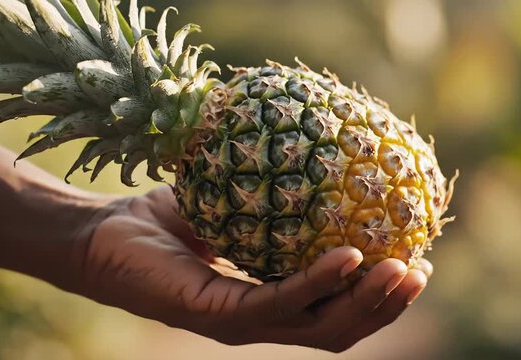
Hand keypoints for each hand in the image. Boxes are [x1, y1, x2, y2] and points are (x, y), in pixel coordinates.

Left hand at [78, 186, 431, 351]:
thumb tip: (318, 164)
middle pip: (338, 328)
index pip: (334, 311)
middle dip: (385, 306)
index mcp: (268, 302)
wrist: (99, 236)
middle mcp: (261, 321)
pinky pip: (279, 301)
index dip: (377, 298)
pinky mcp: (217, 316)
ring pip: (320, 326)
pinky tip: (348, 257)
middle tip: (421, 271)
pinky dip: (318, 282)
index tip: (414, 263)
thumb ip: (273, 202)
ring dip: (366, 301)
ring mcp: (240, 325)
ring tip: (403, 270)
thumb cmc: (162, 222)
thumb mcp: (232, 207)